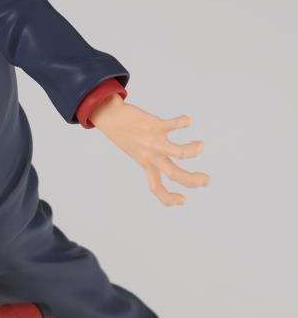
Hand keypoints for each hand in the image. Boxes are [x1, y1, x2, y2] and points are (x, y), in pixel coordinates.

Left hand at [89, 94, 210, 206]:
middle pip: (174, 174)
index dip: (169, 199)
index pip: (156, 188)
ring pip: (177, 152)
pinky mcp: (153, 125)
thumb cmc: (125, 134)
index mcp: (146, 164)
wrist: (108, 116)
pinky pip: (172, 124)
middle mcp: (150, 155)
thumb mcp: (137, 151)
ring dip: (191, 151)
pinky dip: (183, 122)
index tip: (184, 200)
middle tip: (208, 180)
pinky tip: (187, 121)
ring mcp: (153, 141)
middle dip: (193, 180)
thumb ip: (152, 158)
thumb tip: (166, 162)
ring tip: (201, 146)